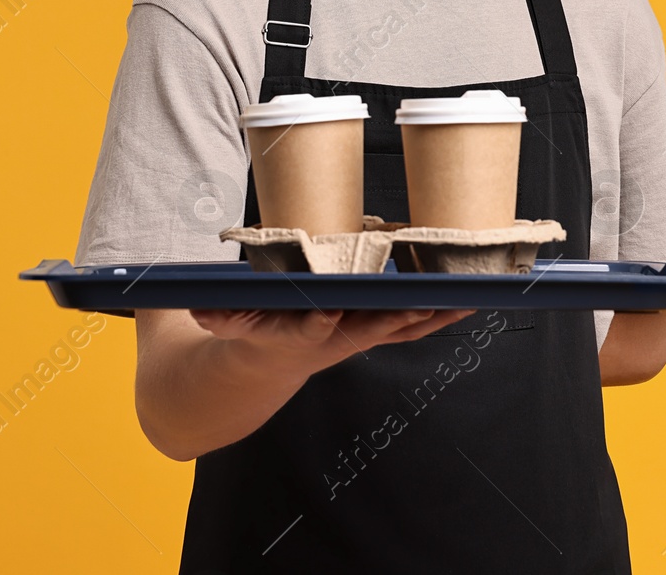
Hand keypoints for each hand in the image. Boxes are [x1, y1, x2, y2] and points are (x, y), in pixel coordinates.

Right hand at [188, 307, 475, 374]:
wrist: (266, 366)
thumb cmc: (249, 332)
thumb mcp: (226, 324)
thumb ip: (217, 316)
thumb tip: (195, 306)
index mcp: (296, 335)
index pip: (307, 330)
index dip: (317, 324)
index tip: (325, 314)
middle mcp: (334, 339)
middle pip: (369, 330)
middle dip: (395, 318)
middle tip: (420, 304)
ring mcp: (359, 337)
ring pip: (402, 328)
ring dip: (433, 315)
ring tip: (467, 298)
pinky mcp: (373, 330)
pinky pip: (413, 323)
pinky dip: (440, 312)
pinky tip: (470, 299)